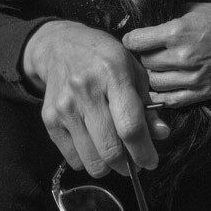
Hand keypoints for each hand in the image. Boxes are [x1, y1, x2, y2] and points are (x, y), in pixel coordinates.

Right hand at [21, 20, 168, 176]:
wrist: (59, 46)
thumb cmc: (101, 57)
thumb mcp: (132, 69)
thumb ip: (147, 104)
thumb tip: (160, 134)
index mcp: (112, 72)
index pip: (130, 125)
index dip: (144, 151)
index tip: (151, 160)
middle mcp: (85, 89)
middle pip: (110, 149)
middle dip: (128, 165)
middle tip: (133, 160)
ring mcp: (64, 106)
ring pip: (93, 162)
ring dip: (108, 165)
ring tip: (113, 150)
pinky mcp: (49, 119)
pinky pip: (74, 160)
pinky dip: (88, 159)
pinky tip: (92, 141)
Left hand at [122, 3, 210, 107]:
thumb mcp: (193, 7)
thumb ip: (168, 16)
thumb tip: (146, 21)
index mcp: (177, 31)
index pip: (137, 41)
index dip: (130, 39)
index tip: (131, 39)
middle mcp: (182, 56)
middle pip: (145, 62)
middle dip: (142, 56)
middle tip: (145, 52)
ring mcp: (193, 77)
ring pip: (154, 82)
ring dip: (152, 74)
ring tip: (155, 67)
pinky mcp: (203, 92)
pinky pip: (171, 100)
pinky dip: (163, 94)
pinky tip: (163, 84)